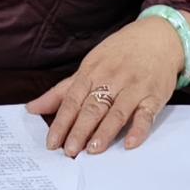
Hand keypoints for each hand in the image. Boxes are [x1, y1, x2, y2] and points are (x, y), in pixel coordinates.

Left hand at [26, 19, 183, 156]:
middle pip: (92, 107)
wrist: (158, 37)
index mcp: (92, 72)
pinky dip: (139, 129)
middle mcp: (111, 79)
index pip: (72, 100)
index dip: (61, 122)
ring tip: (93, 150)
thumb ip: (62, 90)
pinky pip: (146, 114)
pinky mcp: (154, 95)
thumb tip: (32, 108)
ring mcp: (134, 87)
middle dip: (79, 130)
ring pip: (117, 112)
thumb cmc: (119, 53)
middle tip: (69, 151)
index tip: (52, 142)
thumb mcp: (89, 65)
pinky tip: (130, 144)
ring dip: (105, 132)